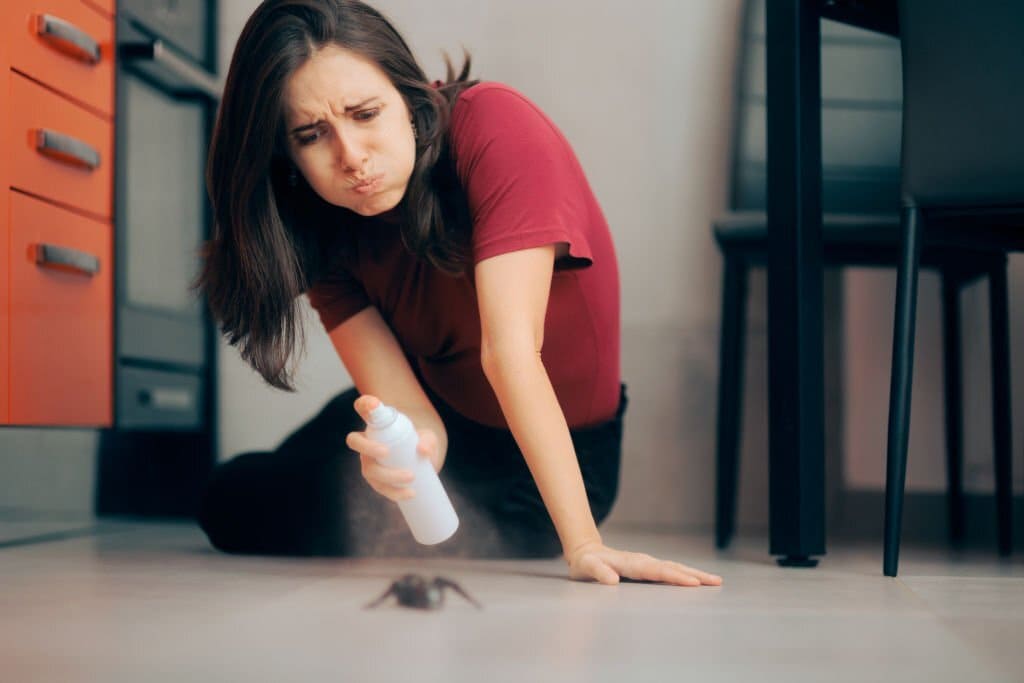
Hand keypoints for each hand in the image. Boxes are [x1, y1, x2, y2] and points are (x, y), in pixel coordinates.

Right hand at [346, 394, 441, 502]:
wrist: (423, 460)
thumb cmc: (420, 441)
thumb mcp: (428, 437)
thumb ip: (429, 440)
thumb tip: (423, 450)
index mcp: (376, 424)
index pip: (363, 408)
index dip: (365, 404)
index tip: (374, 404)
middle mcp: (366, 442)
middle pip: (355, 441)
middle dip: (368, 447)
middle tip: (386, 452)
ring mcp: (369, 462)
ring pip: (369, 469)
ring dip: (388, 475)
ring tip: (411, 477)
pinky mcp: (376, 481)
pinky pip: (380, 487)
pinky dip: (395, 492)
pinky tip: (410, 494)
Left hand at [566, 540, 722, 586]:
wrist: (586, 552)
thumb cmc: (586, 563)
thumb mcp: (586, 568)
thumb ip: (599, 573)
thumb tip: (612, 581)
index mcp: (631, 563)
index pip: (656, 571)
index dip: (675, 577)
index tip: (693, 582)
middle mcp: (642, 561)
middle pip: (672, 567)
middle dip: (694, 575)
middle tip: (715, 582)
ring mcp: (647, 563)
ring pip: (674, 567)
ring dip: (694, 574)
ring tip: (715, 581)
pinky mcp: (648, 567)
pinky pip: (670, 571)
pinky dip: (686, 574)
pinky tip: (697, 581)